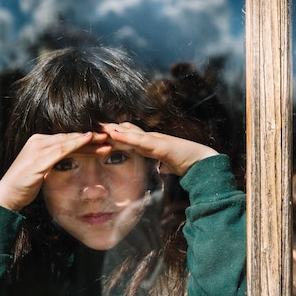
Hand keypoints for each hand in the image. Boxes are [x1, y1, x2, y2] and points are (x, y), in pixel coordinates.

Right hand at [0, 132, 107, 210]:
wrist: (6, 196)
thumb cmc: (23, 186)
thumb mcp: (41, 171)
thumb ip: (52, 163)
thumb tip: (66, 162)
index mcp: (38, 143)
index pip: (66, 139)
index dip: (84, 140)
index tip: (101, 141)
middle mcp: (37, 141)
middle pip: (69, 138)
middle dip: (90, 138)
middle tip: (108, 136)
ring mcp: (37, 149)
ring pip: (68, 141)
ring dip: (88, 140)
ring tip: (104, 139)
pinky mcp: (38, 159)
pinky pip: (61, 149)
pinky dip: (76, 144)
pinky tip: (88, 140)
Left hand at [101, 122, 218, 175]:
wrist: (203, 163)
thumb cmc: (189, 163)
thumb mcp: (172, 165)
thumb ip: (165, 166)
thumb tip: (162, 169)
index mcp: (153, 144)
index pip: (132, 137)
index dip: (117, 135)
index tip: (101, 134)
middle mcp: (153, 139)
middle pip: (127, 131)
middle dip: (110, 129)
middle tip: (92, 125)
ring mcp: (156, 140)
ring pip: (130, 133)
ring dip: (113, 129)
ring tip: (97, 126)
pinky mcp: (160, 145)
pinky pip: (139, 140)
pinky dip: (125, 137)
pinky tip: (113, 133)